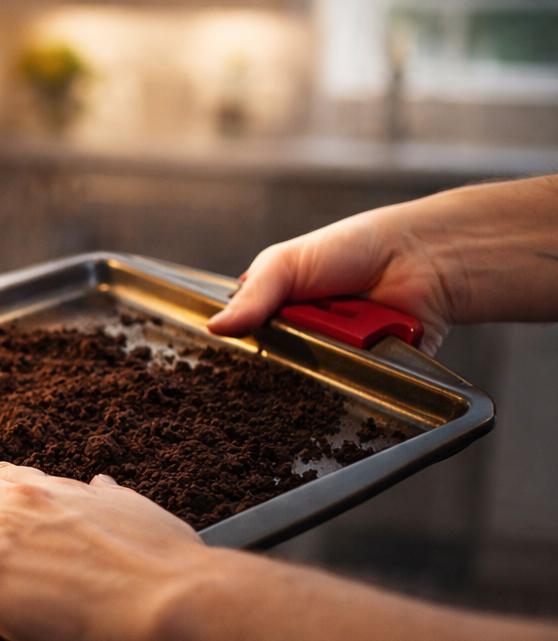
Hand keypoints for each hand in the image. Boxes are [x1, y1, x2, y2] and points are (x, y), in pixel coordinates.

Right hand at [205, 174, 557, 355]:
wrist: (424, 258)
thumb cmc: (356, 247)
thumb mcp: (287, 263)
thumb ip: (253, 296)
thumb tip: (215, 327)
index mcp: (278, 312)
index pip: (246, 342)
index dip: (237, 352)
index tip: (226, 361)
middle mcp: (305, 340)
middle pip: (276, 370)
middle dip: (284, 360)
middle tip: (295, 341)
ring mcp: (336, 359)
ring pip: (313, 385)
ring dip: (324, 364)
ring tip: (338, 338)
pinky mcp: (369, 376)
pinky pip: (353, 393)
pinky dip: (356, 377)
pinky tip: (359, 358)